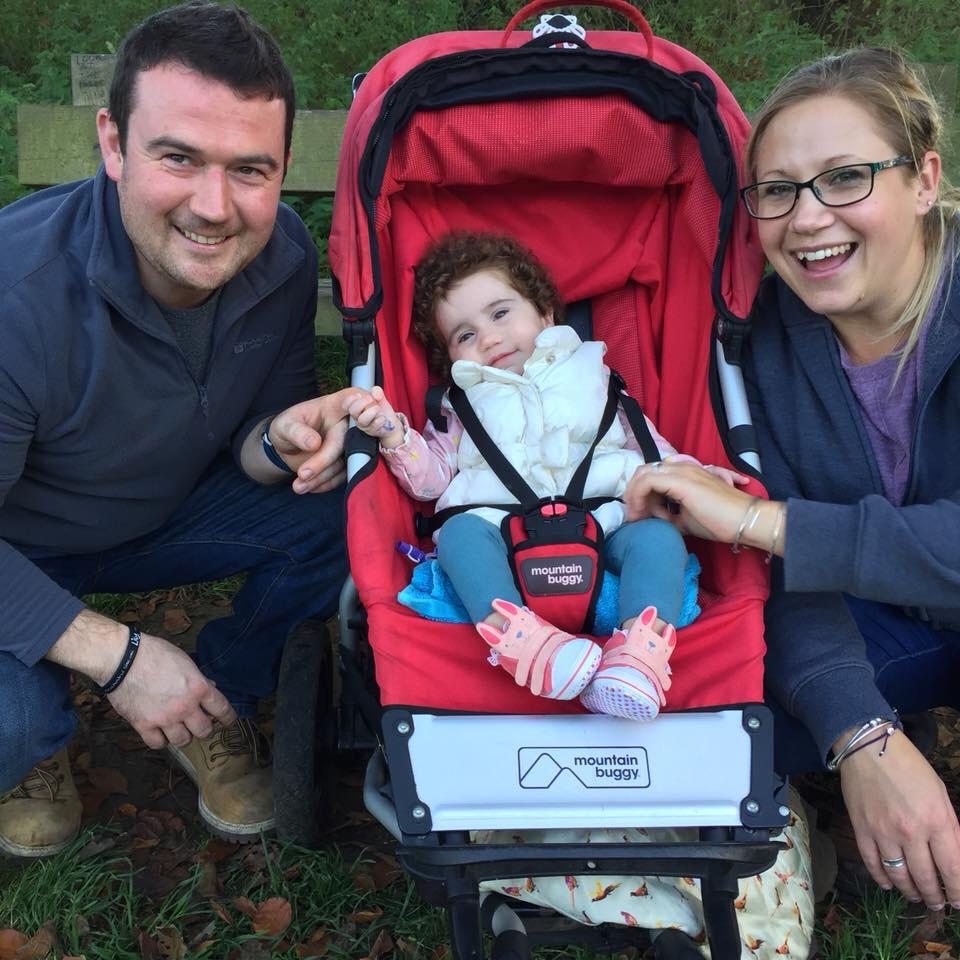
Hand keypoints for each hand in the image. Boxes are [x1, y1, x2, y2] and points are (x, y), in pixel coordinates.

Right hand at [107, 632, 235, 749]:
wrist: (123, 659)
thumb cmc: (155, 654)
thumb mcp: (185, 661)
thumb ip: (198, 678)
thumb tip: (210, 687)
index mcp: (198, 688)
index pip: (222, 709)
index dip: (228, 718)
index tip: (229, 721)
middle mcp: (185, 707)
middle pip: (204, 731)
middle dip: (204, 728)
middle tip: (199, 724)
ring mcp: (164, 719)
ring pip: (183, 741)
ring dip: (184, 736)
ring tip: (179, 729)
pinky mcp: (144, 726)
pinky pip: (158, 744)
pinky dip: (161, 740)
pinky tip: (160, 733)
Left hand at [269, 388, 360, 492]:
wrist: (287, 448)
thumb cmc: (287, 428)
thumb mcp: (285, 426)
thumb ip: (298, 432)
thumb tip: (314, 443)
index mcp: (334, 406)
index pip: (350, 399)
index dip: (357, 404)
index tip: (353, 407)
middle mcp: (346, 424)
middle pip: (346, 440)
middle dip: (324, 461)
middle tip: (302, 474)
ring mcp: (349, 444)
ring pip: (343, 462)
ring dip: (320, 477)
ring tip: (298, 486)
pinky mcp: (347, 462)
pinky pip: (342, 476)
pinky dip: (324, 484)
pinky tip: (308, 486)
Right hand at [343, 386, 404, 447]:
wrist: (390, 422)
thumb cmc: (381, 409)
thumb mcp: (379, 398)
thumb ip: (377, 391)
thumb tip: (375, 391)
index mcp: (356, 408)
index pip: (345, 405)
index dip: (350, 399)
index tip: (359, 395)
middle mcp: (358, 417)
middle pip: (353, 411)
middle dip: (361, 403)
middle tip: (370, 399)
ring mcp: (365, 425)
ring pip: (362, 420)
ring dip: (371, 412)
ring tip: (378, 408)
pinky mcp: (373, 431)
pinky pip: (374, 426)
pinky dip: (380, 420)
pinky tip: (383, 418)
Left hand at [623, 460, 756, 540]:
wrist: (744, 520)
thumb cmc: (720, 520)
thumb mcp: (685, 518)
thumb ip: (668, 514)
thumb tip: (652, 517)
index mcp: (683, 472)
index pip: (651, 474)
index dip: (639, 493)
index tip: (639, 516)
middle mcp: (680, 467)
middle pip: (643, 471)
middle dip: (632, 494)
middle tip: (633, 516)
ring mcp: (680, 471)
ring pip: (643, 474)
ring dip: (634, 496)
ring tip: (637, 518)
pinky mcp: (679, 480)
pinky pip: (647, 482)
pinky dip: (639, 498)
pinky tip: (643, 514)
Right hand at [840, 730, 959, 907]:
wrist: (868, 748)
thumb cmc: (910, 767)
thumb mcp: (940, 794)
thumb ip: (948, 827)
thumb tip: (953, 858)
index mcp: (936, 820)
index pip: (951, 869)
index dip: (956, 891)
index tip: (957, 902)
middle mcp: (910, 831)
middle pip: (925, 877)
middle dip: (934, 896)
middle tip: (937, 903)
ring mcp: (883, 832)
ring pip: (899, 875)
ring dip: (910, 891)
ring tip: (916, 897)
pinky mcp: (861, 829)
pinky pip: (872, 863)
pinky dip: (881, 879)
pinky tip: (889, 884)